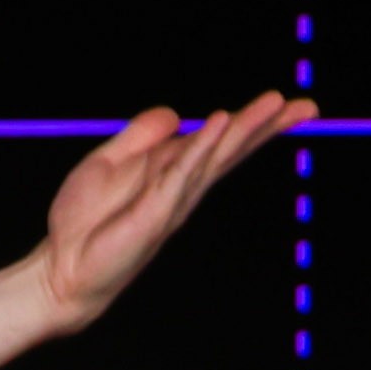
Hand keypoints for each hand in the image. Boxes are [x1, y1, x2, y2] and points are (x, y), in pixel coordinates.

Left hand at [33, 94, 304, 328]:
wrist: (62, 267)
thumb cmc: (85, 222)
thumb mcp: (108, 161)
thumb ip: (140, 136)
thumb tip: (175, 113)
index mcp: (174, 172)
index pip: (220, 143)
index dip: (252, 123)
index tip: (285, 102)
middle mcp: (182, 187)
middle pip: (231, 149)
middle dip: (268, 126)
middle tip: (308, 106)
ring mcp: (173, 201)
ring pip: (216, 157)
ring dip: (244, 129)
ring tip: (273, 105)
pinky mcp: (155, 212)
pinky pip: (182, 173)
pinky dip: (202, 146)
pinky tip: (220, 123)